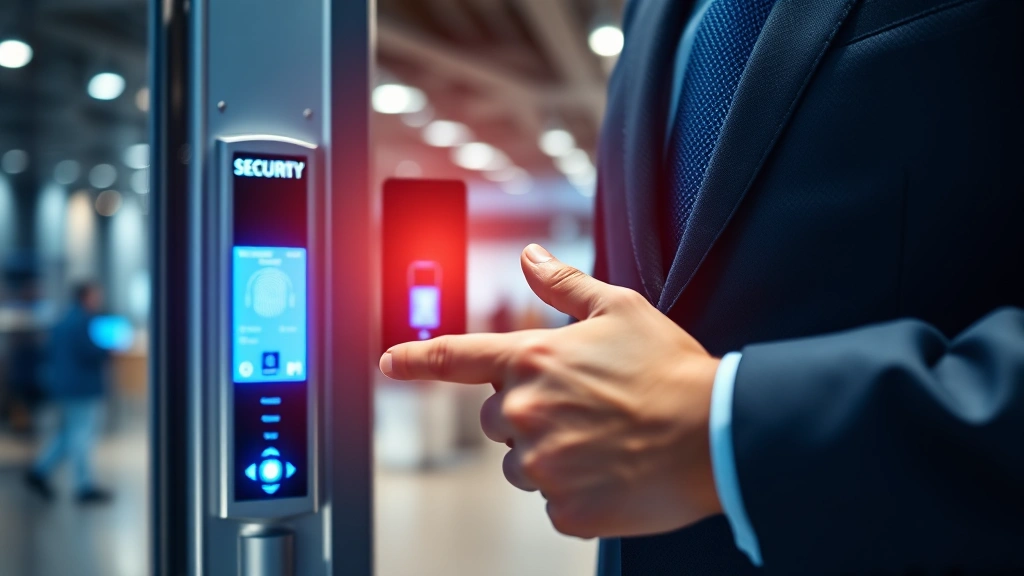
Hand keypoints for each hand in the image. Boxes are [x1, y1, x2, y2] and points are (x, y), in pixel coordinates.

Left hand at [379, 244, 722, 538]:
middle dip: (525, 414)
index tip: (390, 361)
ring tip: (601, 442)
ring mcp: (542, 465)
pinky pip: (552, 502)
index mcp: (531, 359)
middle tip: (581, 410)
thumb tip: (530, 257)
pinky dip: (575, 492)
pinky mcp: (565, 508)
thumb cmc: (669, 370)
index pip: (455, 357)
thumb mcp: (620, 309)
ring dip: (548, 456)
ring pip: (520, 466)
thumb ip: (564, 285)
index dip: (416, 359)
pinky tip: (611, 472)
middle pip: (494, 421)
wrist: (715, 434)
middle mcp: (525, 412)